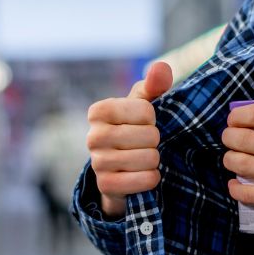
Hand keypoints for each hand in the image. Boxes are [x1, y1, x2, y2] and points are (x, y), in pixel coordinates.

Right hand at [86, 61, 172, 216]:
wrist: (123, 167)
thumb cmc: (136, 126)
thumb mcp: (145, 103)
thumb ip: (155, 83)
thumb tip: (161, 68)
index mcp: (99, 110)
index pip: (146, 110)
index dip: (153, 118)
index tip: (144, 122)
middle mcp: (92, 136)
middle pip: (149, 135)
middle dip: (156, 140)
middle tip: (146, 143)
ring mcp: (97, 163)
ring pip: (147, 159)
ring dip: (155, 160)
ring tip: (145, 158)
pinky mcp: (106, 186)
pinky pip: (143, 181)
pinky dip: (152, 178)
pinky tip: (146, 174)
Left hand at [221, 99, 253, 236]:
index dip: (238, 115)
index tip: (235, 119)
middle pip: (242, 138)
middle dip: (229, 137)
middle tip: (230, 140)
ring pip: (240, 163)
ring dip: (230, 160)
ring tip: (232, 160)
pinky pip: (249, 194)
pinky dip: (236, 189)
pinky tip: (236, 186)